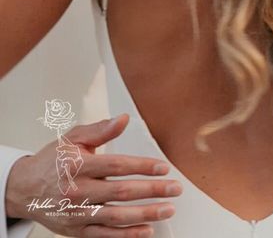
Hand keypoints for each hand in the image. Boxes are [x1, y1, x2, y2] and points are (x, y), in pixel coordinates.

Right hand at [5, 115, 181, 237]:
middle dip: (151, 190)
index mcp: (78, 165)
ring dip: (145, 214)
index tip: (163, 167)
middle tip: (174, 188)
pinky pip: (105, 235)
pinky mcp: (77, 230)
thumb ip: (101, 129)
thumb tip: (123, 119)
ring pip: (115, 217)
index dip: (142, 166)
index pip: (116, 166)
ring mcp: (77, 213)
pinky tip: (146, 230)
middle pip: (120, 192)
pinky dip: (127, 235)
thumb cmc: (52, 161)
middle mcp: (78, 191)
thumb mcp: (73, 138)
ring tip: (167, 209)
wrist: (24, 189)